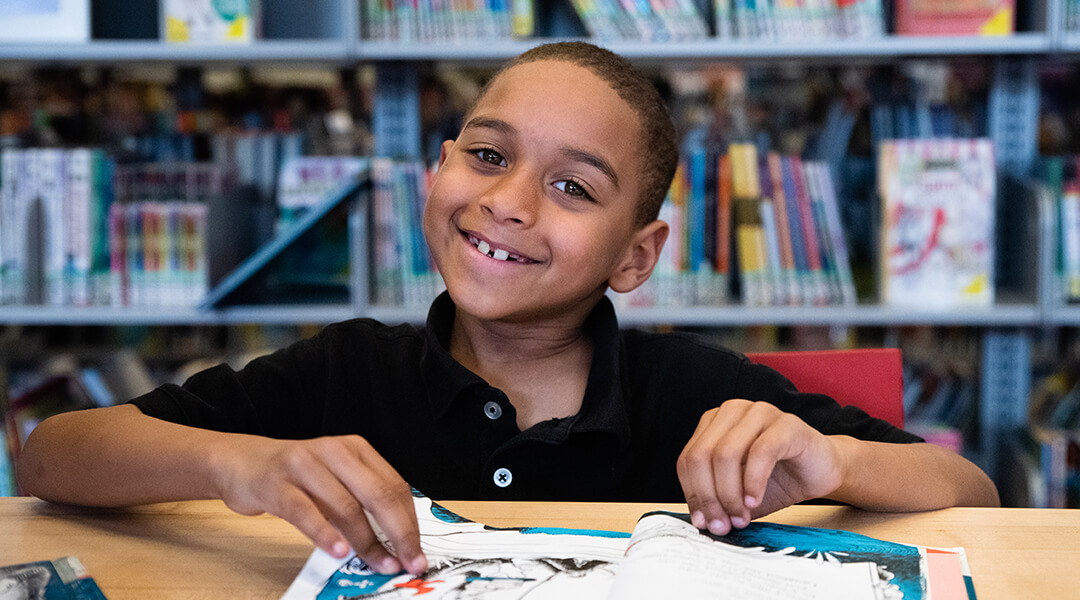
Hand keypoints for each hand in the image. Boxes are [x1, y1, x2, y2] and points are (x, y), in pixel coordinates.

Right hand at [211, 434, 426, 574]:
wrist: (242, 462)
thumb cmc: (296, 477)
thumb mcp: (335, 477)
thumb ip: (362, 500)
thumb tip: (397, 540)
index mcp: (355, 449)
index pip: (394, 486)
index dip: (409, 522)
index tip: (417, 551)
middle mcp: (334, 451)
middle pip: (378, 495)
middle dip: (398, 534)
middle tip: (407, 562)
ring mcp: (304, 465)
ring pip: (346, 507)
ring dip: (367, 542)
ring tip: (379, 565)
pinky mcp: (277, 484)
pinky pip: (306, 512)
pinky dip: (325, 535)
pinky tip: (339, 552)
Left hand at [676, 399, 844, 535]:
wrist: (821, 470)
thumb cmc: (777, 479)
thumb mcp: (738, 492)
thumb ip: (718, 500)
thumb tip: (700, 521)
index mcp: (714, 422)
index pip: (688, 459)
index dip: (692, 493)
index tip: (703, 522)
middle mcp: (733, 411)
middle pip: (702, 455)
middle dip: (709, 496)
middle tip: (722, 524)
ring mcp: (760, 413)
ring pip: (726, 454)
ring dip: (730, 493)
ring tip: (740, 517)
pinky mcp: (787, 424)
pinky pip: (760, 453)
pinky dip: (753, 482)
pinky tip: (755, 501)